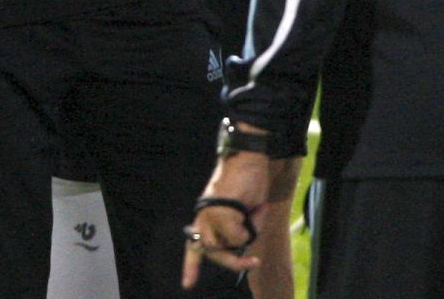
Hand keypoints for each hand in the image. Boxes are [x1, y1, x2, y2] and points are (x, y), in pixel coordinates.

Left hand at [181, 152, 270, 288]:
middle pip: (215, 254)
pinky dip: (253, 225)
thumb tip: (240, 247)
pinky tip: (256, 206)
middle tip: (254, 263)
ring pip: (229, 246)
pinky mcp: (220, 213)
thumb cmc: (246, 182)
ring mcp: (210, 214)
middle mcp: (203, 216)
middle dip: (235, 262)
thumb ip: (236, 229)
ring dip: (248, 236)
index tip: (187, 285)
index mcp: (205, 216)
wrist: (248, 157)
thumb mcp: (241, 212)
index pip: (194, 245)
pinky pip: (240, 236)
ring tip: (256, 214)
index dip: (192, 266)